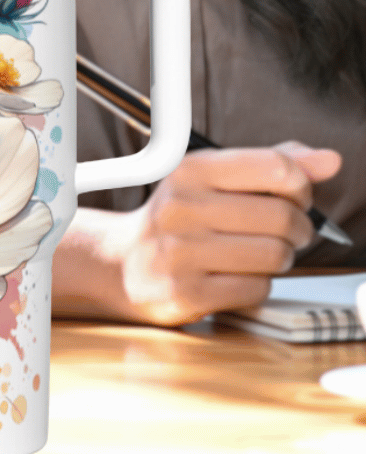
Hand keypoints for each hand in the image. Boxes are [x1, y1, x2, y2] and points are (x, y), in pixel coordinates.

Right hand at [115, 141, 341, 325]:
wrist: (124, 263)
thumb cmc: (180, 219)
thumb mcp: (214, 180)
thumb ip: (271, 164)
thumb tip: (329, 161)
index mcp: (189, 170)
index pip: (275, 167)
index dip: (300, 185)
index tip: (295, 196)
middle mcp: (180, 207)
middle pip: (281, 216)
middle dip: (298, 228)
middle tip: (287, 232)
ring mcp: (179, 252)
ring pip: (274, 255)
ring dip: (281, 258)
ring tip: (261, 253)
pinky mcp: (185, 292)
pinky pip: (256, 288)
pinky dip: (259, 284)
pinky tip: (238, 275)